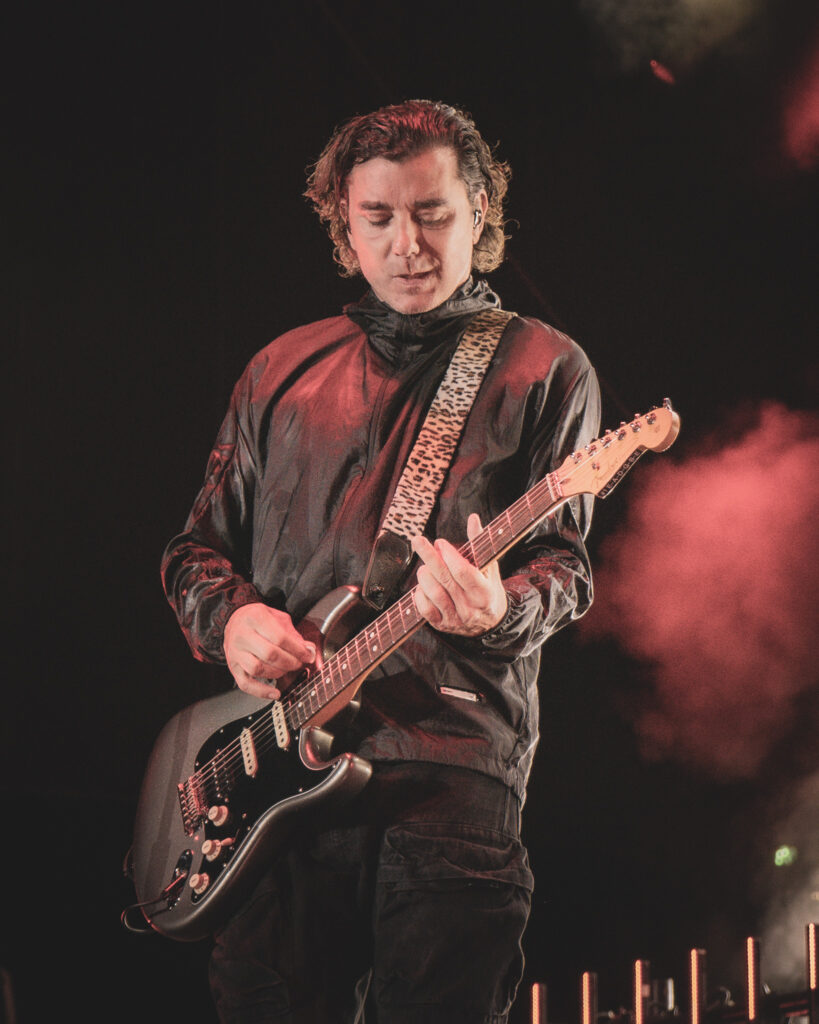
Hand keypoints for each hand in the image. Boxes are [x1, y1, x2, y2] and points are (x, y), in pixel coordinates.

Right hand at [223, 602, 315, 699]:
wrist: (235, 619)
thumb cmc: (258, 619)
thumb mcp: (278, 618)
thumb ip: (294, 635)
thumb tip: (309, 650)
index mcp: (255, 618)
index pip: (280, 638)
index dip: (298, 650)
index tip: (308, 655)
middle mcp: (242, 635)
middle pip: (269, 654)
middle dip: (290, 662)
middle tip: (299, 663)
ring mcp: (235, 652)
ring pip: (258, 669)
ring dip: (278, 673)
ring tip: (287, 669)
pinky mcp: (233, 666)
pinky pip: (245, 684)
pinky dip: (261, 692)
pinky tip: (275, 693)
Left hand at [411, 513, 506, 636]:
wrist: (490, 622)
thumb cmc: (488, 588)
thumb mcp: (489, 567)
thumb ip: (480, 543)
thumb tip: (473, 518)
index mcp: (485, 593)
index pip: (463, 572)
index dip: (449, 555)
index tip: (440, 542)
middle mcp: (471, 608)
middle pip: (445, 580)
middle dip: (429, 557)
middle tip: (418, 540)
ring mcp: (456, 619)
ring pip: (434, 593)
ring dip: (425, 576)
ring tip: (424, 567)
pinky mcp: (442, 625)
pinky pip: (425, 610)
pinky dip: (419, 595)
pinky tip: (422, 586)